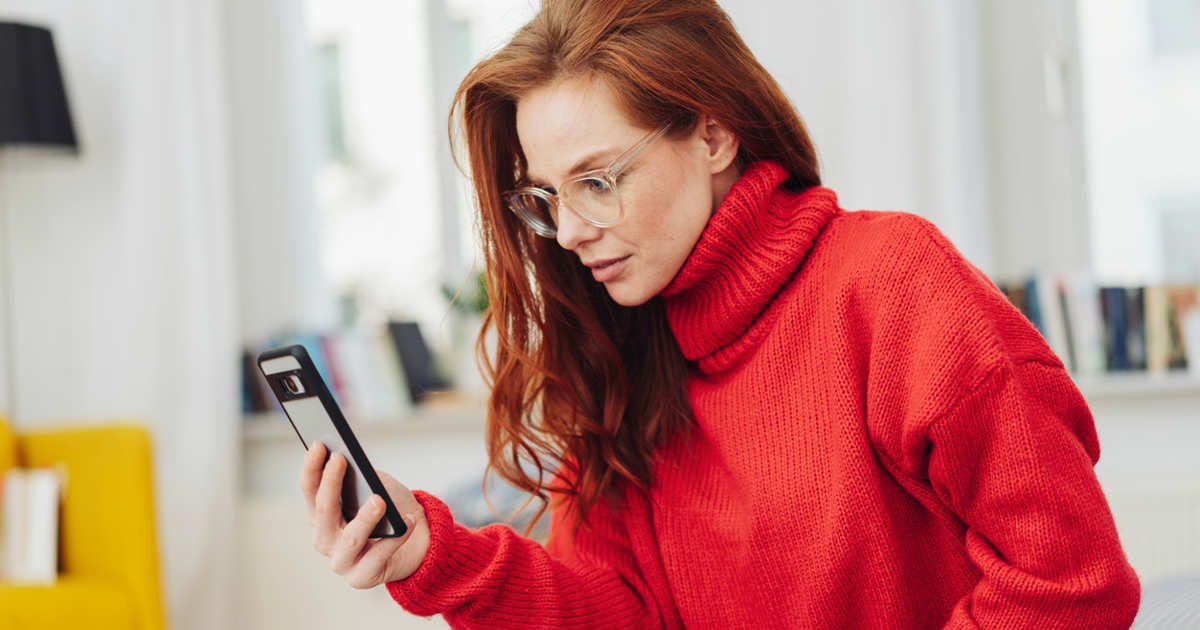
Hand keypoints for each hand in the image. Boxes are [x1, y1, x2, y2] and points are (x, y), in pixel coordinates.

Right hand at [299, 441, 431, 587]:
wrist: (418, 542)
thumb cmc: (391, 512)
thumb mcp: (375, 488)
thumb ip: (362, 480)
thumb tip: (354, 463)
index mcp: (321, 516)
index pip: (309, 490)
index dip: (312, 467)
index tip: (320, 444)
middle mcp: (325, 539)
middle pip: (324, 510)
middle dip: (331, 483)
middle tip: (341, 460)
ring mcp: (342, 561)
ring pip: (351, 537)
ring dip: (365, 518)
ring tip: (379, 500)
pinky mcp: (362, 577)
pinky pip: (380, 555)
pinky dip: (397, 538)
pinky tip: (408, 522)